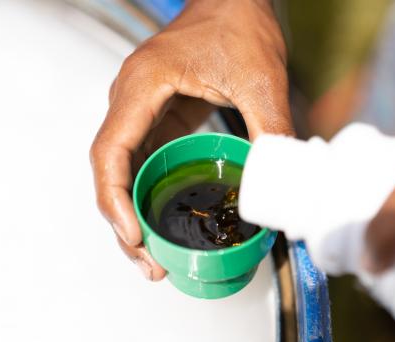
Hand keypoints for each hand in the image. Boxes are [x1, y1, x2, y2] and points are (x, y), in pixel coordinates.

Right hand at [90, 0, 292, 279]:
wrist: (236, 0)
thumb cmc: (238, 23)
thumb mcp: (261, 80)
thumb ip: (272, 131)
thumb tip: (284, 185)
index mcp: (143, 86)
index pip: (110, 151)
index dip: (115, 200)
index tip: (134, 237)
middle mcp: (132, 100)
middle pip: (111, 171)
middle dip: (124, 222)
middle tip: (150, 262)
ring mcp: (142, 110)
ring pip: (123, 172)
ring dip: (134, 215)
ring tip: (155, 254)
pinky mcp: (159, 117)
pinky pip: (143, 162)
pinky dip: (147, 195)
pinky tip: (164, 220)